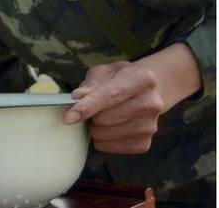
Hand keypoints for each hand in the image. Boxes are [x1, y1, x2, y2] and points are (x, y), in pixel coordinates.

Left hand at [63, 44, 201, 154]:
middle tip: (93, 108)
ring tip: (101, 116)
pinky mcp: (145, 143)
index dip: (87, 106)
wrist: (148, 91)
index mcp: (142, 79)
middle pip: (105, 118)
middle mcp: (151, 103)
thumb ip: (91, 84)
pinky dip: (102, 140)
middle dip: (90, 115)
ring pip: (106, 134)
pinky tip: (107, 128)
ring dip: (95, 128)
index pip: (110, 95)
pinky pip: (111, 147)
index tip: (68, 117)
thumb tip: (77, 97)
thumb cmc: (121, 79)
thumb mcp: (105, 73)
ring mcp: (150, 125)